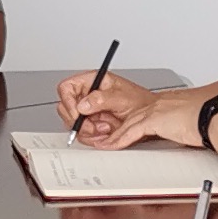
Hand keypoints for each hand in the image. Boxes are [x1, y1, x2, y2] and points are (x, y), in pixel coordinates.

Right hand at [63, 78, 180, 147]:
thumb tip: (83, 104)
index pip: (66, 88)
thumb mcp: (121, 97)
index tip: (78, 113)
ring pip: (73, 124)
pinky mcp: (92, 124)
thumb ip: (101, 99)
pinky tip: (106, 133)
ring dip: (89, 130)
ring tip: (107, 127)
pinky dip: (93, 137)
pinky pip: (83, 134)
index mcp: (92, 81)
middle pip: (66, 109)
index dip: (69, 101)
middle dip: (80, 121)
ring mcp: (88, 111)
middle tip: (95, 125)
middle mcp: (88, 95)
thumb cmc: (141, 101)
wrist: (151, 117)